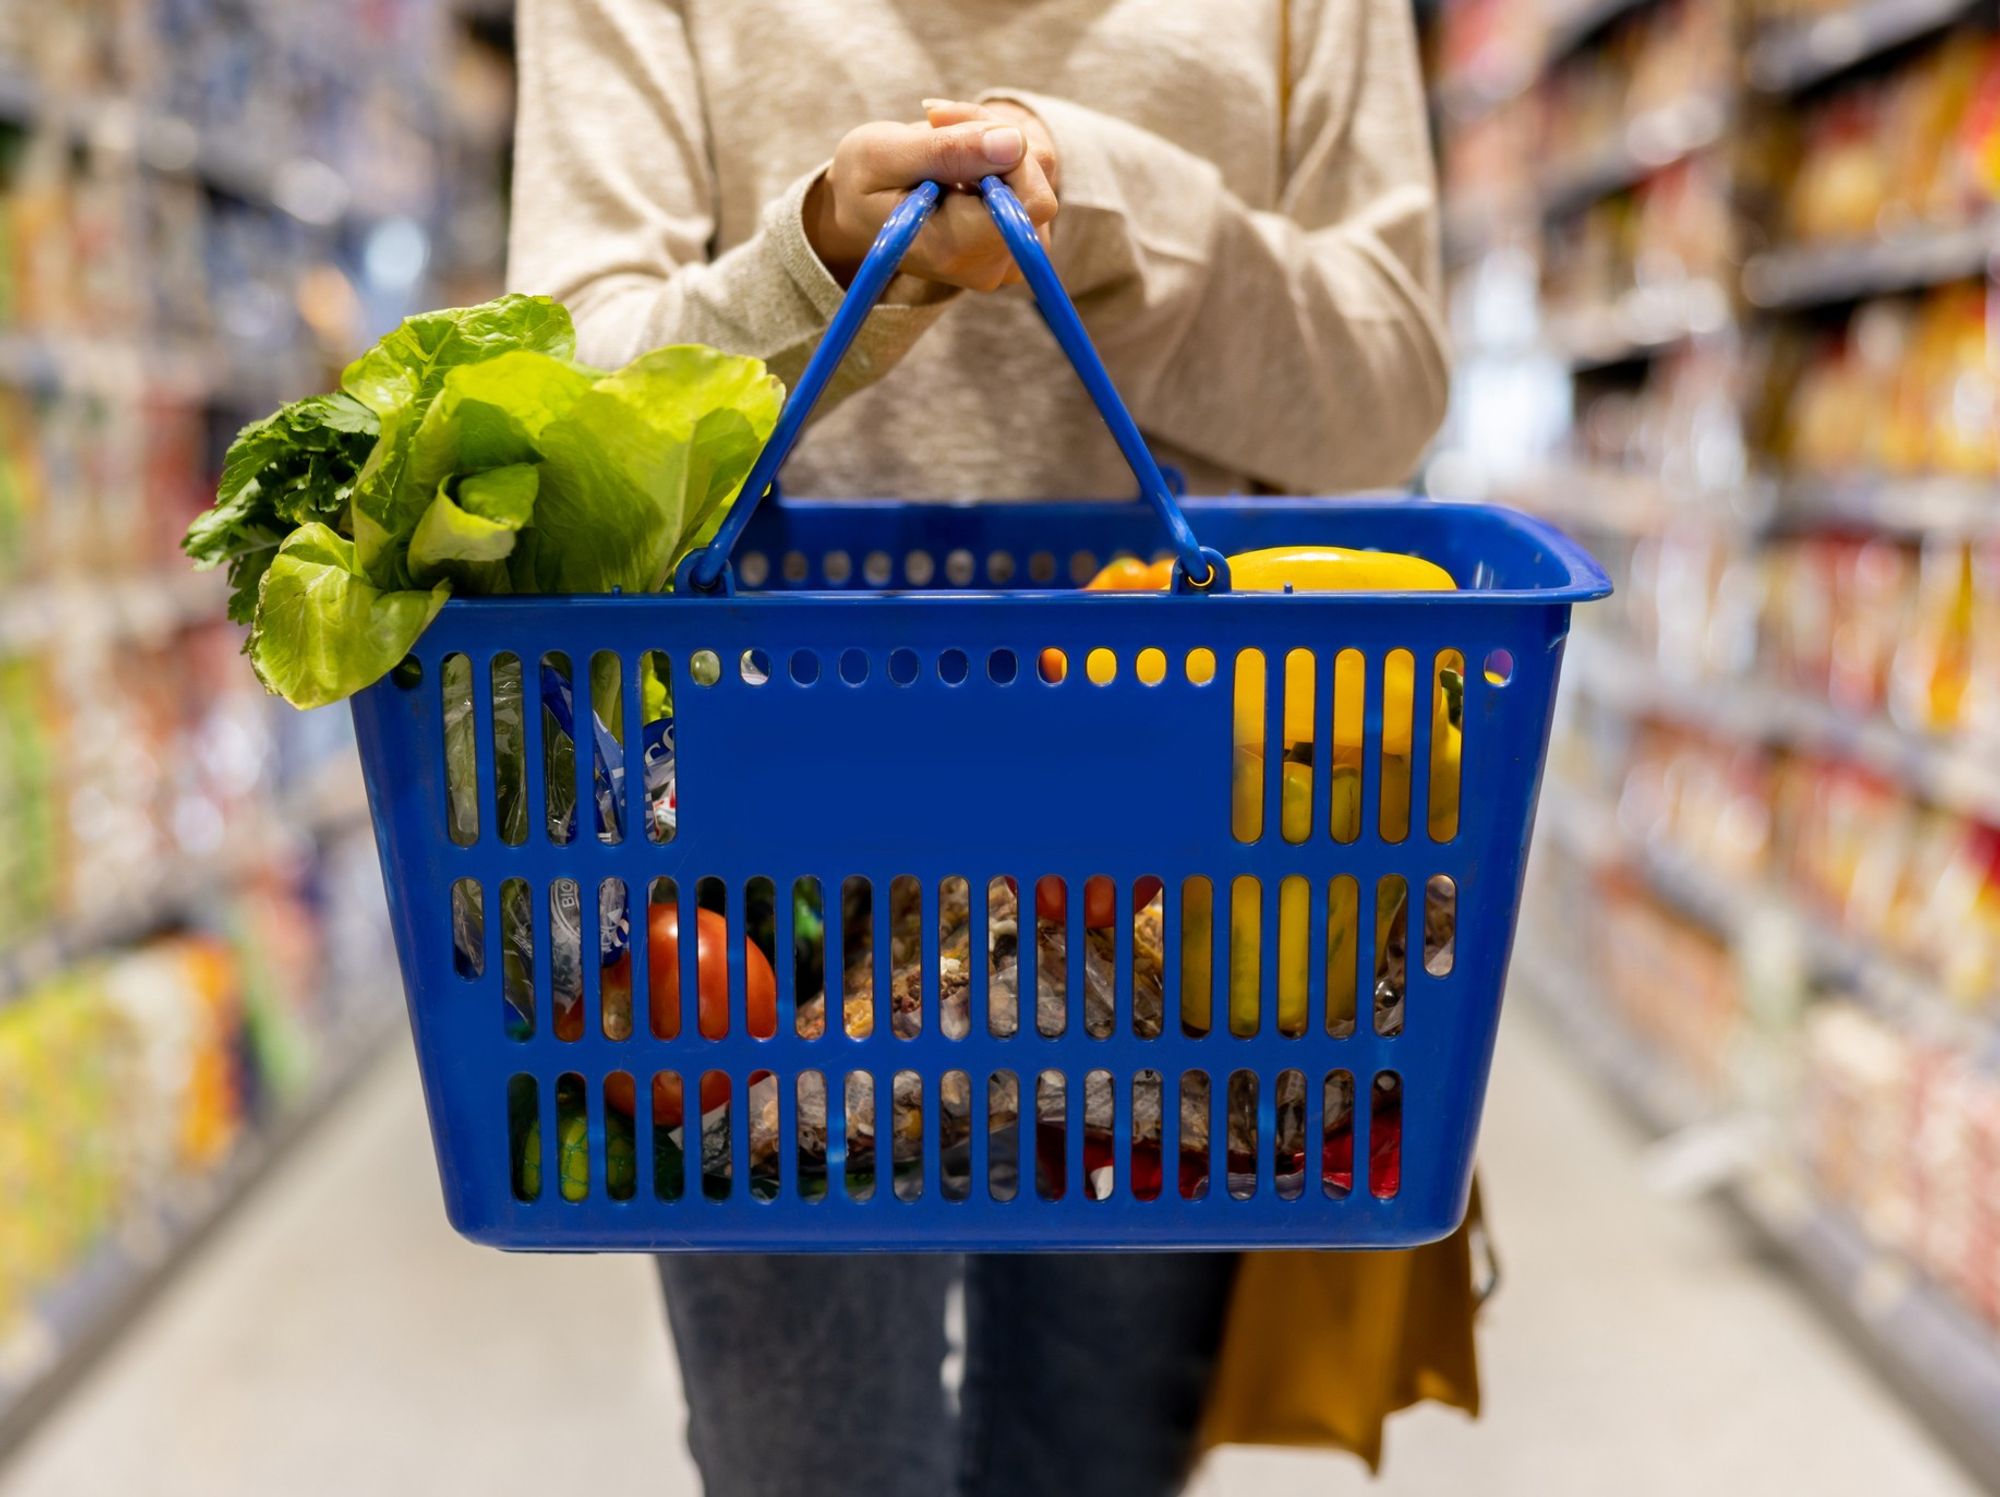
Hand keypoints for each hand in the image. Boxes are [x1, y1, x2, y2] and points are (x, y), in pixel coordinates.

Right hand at [804, 101, 1058, 291]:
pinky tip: (958, 151)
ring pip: (1039, 173)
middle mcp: (990, 263)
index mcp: (956, 250)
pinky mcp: (1017, 237)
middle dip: (994, 135)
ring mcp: (1008, 255)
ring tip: (939, 133)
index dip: (1004, 151)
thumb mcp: (883, 154)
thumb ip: (946, 151)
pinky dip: (1000, 153)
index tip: (946, 123)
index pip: (1030, 200)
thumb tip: (1014, 142)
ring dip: (993, 137)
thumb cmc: (862, 184)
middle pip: (1037, 184)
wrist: (860, 214)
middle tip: (936, 118)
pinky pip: (1033, 179)